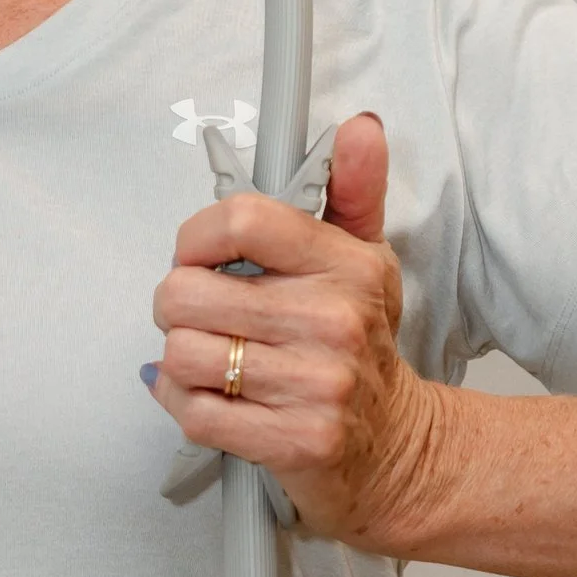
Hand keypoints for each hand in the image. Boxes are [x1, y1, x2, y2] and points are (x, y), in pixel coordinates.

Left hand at [147, 115, 455, 547]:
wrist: (399, 450)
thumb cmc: (364, 346)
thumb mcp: (367, 259)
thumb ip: (354, 190)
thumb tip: (362, 126)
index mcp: (346, 264)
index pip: (238, 220)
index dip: (195, 238)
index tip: (199, 258)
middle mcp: (334, 320)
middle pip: (185, 293)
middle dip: (176, 308)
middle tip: (204, 318)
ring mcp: (316, 384)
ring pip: (182, 355)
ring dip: (182, 362)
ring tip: (216, 361)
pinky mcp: (295, 441)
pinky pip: (194, 411)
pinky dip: (188, 406)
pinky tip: (216, 400)